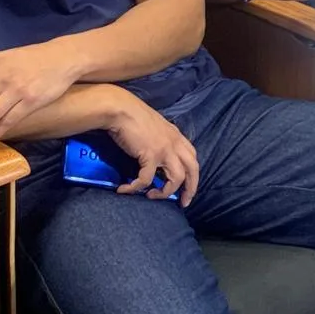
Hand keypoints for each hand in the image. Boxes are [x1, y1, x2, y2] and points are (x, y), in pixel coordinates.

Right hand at [106, 90, 198, 206]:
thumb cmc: (134, 118)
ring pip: (176, 178)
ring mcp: (165, 149)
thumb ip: (162, 142)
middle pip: (193, 170)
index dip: (193, 176)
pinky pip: (146, 179)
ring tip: (150, 196)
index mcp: (178, 137)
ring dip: (164, 192)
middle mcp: (175, 143)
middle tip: (183, 203)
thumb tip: (158, 161)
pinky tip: (124, 189)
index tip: (187, 190)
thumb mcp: (156, 129)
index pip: (193, 158)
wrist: (122, 110)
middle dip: (190, 189)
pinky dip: (135, 188)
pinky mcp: (150, 155)